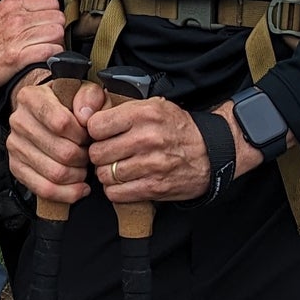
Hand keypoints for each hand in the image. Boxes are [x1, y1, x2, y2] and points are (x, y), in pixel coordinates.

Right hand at [0, 0, 67, 96]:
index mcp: (11, 7)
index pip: (51, 1)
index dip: (53, 13)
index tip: (47, 23)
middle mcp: (16, 19)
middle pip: (57, 17)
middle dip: (57, 28)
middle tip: (50, 37)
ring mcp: (17, 38)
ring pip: (56, 33)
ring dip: (56, 43)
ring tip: (48, 48)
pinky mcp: (18, 58)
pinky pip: (48, 51)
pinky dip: (52, 56)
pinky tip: (45, 58)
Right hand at [5, 70, 92, 205]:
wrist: (47, 111)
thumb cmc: (68, 102)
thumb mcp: (84, 91)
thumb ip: (90, 97)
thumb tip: (85, 117)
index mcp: (31, 97)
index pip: (61, 123)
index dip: (82, 135)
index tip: (89, 135)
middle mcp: (18, 120)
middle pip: (61, 152)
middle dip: (84, 157)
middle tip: (90, 153)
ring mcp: (14, 145)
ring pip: (55, 174)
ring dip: (78, 175)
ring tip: (84, 167)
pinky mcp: (16, 166)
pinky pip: (43, 189)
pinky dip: (67, 193)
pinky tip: (79, 187)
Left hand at [81, 92, 214, 205]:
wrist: (211, 152)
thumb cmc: (177, 128)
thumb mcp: (154, 106)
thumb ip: (123, 110)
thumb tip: (88, 116)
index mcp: (144, 114)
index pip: (96, 126)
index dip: (94, 132)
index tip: (102, 135)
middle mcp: (147, 138)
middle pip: (97, 153)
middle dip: (99, 155)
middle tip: (109, 154)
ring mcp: (151, 164)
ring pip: (104, 175)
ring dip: (107, 174)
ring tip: (118, 168)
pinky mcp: (155, 187)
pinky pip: (116, 193)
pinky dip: (116, 190)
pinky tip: (124, 182)